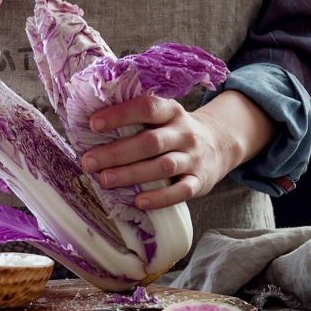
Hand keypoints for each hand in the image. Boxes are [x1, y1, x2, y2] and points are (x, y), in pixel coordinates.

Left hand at [80, 90, 275, 209]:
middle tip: (88, 161)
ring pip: (162, 167)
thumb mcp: (164, 117)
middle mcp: (184, 133)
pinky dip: (160, 198)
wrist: (222, 143)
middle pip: (150, 142)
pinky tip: (139, 201)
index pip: (146, 108)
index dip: (120, 115)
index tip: (93, 124)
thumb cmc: (176, 131)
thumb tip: (91, 124)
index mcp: (171, 112)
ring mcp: (193, 158)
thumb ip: (137, 118)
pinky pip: (181, 191)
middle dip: (116, 152)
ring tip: (105, 179)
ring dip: (131, 174)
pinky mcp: (200, 182)